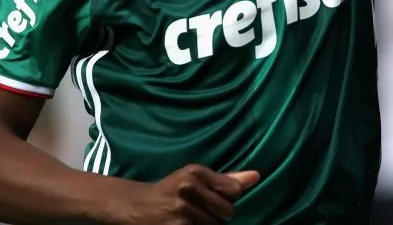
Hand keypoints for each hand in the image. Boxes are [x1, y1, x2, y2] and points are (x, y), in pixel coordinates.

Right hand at [108, 164, 258, 224]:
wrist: (135, 206)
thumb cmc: (171, 190)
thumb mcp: (194, 179)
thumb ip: (226, 180)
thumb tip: (257, 177)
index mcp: (195, 173)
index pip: (234, 190)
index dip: (227, 198)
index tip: (213, 198)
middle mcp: (189, 188)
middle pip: (228, 212)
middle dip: (217, 215)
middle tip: (198, 210)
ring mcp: (182, 211)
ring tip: (188, 218)